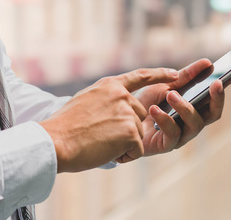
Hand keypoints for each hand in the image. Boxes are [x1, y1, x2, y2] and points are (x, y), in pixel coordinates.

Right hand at [39, 68, 178, 172]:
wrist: (55, 141)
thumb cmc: (64, 127)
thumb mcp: (86, 100)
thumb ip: (107, 98)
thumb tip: (121, 103)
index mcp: (110, 85)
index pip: (141, 76)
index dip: (160, 75)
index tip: (175, 74)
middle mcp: (121, 95)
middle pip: (140, 115)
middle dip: (126, 130)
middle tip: (100, 136)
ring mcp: (127, 112)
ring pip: (138, 134)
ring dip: (123, 144)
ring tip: (99, 142)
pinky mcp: (131, 131)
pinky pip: (137, 150)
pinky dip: (124, 155)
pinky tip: (105, 151)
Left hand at [135, 59, 230, 155]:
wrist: (120, 120)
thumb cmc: (145, 103)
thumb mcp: (164, 84)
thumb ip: (185, 76)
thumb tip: (207, 63)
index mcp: (195, 107)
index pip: (216, 96)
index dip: (228, 85)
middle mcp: (193, 122)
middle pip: (214, 113)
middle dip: (217, 98)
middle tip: (215, 83)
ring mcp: (182, 135)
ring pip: (195, 124)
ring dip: (185, 107)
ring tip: (171, 95)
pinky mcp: (167, 145)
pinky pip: (173, 134)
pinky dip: (165, 120)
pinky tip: (154, 109)